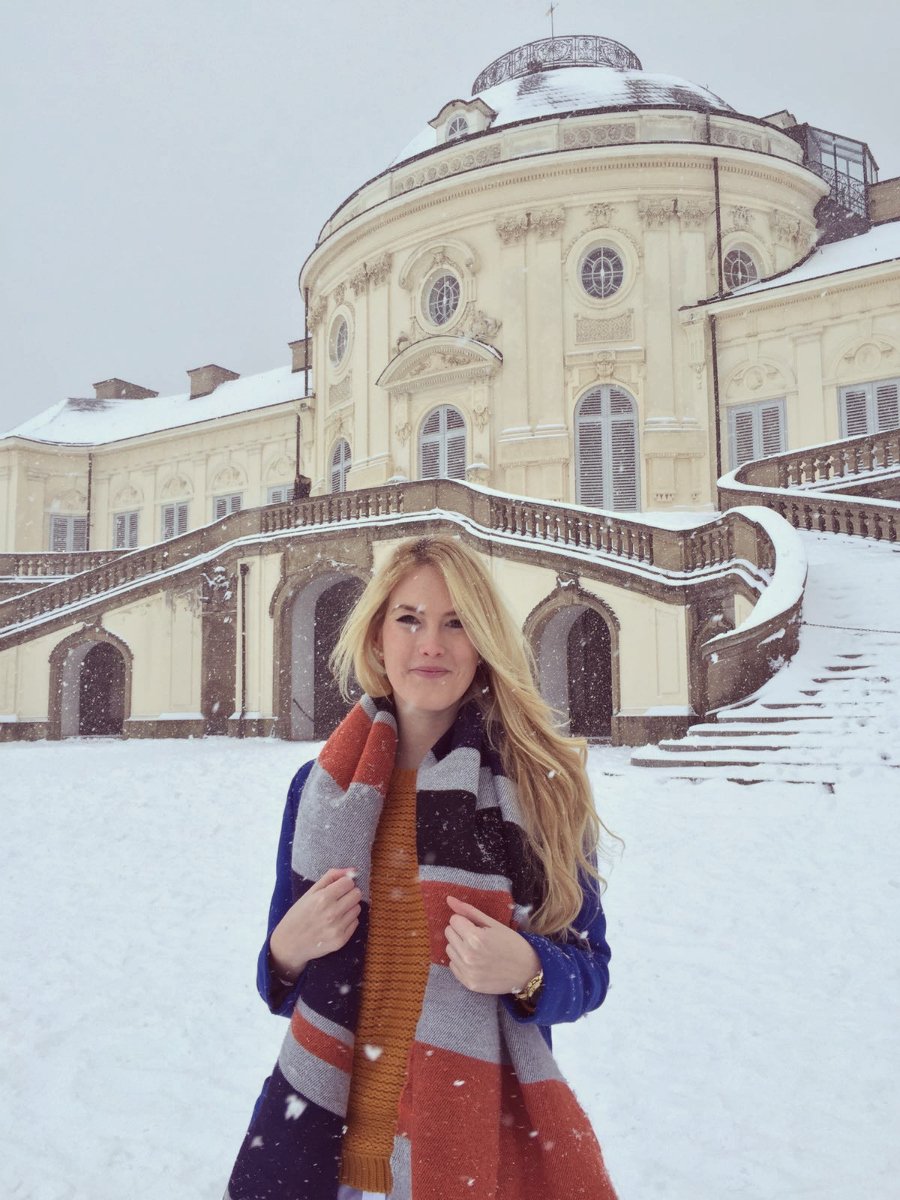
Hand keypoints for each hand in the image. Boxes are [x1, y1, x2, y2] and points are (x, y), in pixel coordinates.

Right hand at [269, 867, 361, 981]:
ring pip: (357, 908)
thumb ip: (332, 877)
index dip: (344, 884)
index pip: (349, 883)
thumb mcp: (310, 892)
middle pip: (357, 894)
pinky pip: (355, 923)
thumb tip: (353, 870)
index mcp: (323, 898)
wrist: (288, 944)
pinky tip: (335, 923)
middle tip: (337, 899)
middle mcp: (332, 913)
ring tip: (335, 912)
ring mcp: (337, 928)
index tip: (337, 888)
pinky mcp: (341, 941)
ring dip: (349, 908)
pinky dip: (348, 921)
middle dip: (349, 894)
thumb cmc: (298, 915)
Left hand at [444, 895, 541, 994]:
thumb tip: (449, 899)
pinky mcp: (468, 983)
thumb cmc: (512, 944)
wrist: (527, 971)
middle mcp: (468, 956)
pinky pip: (453, 966)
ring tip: (477, 950)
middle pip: (449, 933)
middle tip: (477, 937)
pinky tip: (476, 961)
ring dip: (459, 946)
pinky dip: (461, 961)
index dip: (465, 920)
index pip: (454, 920)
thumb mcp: (493, 923)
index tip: (477, 926)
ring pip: (449, 949)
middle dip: (461, 932)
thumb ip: (469, 911)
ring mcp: (467, 971)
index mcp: (475, 938)